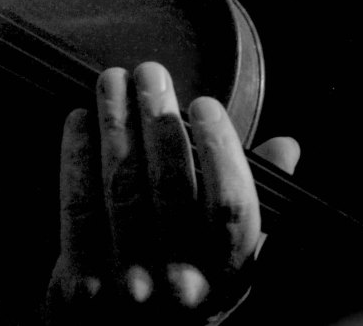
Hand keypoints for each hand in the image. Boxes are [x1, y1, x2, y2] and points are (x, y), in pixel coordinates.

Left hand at [46, 62, 299, 322]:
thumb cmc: (181, 287)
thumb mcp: (227, 259)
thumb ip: (250, 205)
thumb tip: (288, 146)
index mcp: (226, 277)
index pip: (231, 208)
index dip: (221, 150)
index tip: (205, 102)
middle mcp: (181, 288)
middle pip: (169, 187)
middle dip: (158, 120)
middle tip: (151, 72)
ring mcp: (127, 291)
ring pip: (122, 189)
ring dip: (114, 125)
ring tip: (112, 81)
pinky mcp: (79, 289)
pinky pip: (77, 208)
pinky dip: (75, 158)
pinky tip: (78, 120)